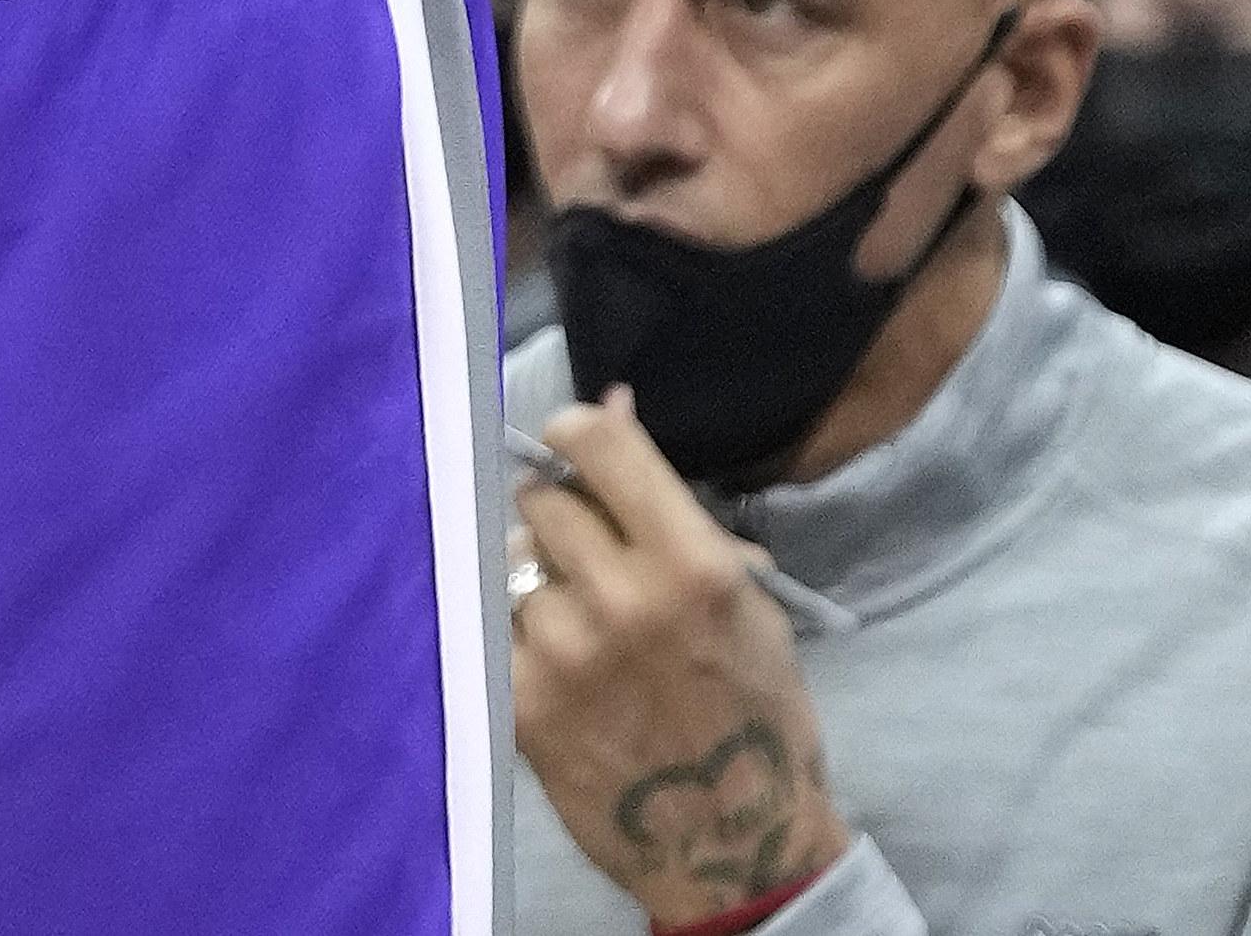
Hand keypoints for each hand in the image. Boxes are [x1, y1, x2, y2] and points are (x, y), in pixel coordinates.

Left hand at [510, 391, 848, 930]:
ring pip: (513, 564)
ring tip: (576, 624)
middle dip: (559, 516)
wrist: (734, 846)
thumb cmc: (754, 713)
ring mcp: (564, 654)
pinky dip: (520, 636)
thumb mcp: (746, 602)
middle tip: (583, 553)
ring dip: (537, 581)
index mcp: (691, 564)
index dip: (578, 433)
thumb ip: (671, 506)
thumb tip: (613, 405)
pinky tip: (557, 665)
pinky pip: (497, 627)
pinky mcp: (522, 705)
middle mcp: (621, 599)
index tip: (578, 451)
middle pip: (541, 500)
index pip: (596, 442)